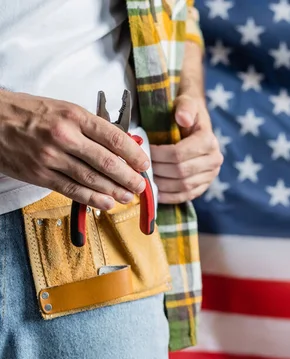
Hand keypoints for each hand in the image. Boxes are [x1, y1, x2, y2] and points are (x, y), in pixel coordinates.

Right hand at [0, 90, 149, 209]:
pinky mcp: (40, 174)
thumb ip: (92, 128)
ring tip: (127, 196)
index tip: (144, 164)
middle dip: (128, 177)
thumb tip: (123, 145)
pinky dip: (92, 198)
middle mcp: (65, 136)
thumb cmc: (31, 113)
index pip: (114, 138)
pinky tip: (106, 203)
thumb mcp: (65, 110)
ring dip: (114, 191)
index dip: (134, 155)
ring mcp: (51, 157)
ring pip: (91, 179)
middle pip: (107, 162)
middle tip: (140, 185)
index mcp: (75, 116)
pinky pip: (72, 190)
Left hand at [150, 94, 222, 203]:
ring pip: (183, 186)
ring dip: (162, 184)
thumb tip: (182, 118)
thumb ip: (185, 107)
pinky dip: (170, 196)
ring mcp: (211, 175)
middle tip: (139, 167)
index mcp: (209, 141)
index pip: (179, 154)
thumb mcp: (186, 102)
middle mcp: (214, 159)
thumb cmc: (186, 112)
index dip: (157, 155)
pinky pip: (187, 196)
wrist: (196, 123)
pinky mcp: (205, 185)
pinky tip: (156, 192)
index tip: (142, 151)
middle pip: (180, 171)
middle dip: (157, 170)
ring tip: (145, 179)